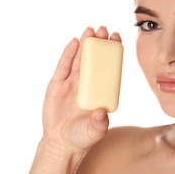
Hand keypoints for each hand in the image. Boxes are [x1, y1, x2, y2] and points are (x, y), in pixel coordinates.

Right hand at [42, 26, 121, 155]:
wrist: (61, 144)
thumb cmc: (81, 138)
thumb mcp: (94, 132)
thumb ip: (99, 124)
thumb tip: (101, 113)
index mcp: (100, 92)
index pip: (108, 69)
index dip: (112, 54)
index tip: (117, 38)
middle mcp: (88, 85)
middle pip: (94, 60)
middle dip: (99, 44)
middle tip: (103, 29)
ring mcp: (72, 84)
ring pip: (80, 60)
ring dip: (85, 45)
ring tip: (90, 30)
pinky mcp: (57, 85)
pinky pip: (63, 66)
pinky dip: (68, 54)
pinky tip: (74, 42)